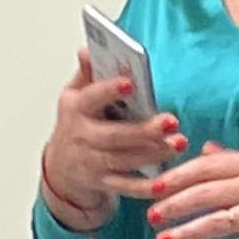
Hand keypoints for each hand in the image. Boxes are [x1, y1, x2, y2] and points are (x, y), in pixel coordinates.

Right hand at [38, 52, 188, 223]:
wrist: (60, 171)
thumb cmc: (75, 127)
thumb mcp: (74, 96)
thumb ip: (86, 74)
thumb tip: (87, 50)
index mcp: (75, 109)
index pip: (92, 98)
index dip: (109, 91)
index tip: (130, 83)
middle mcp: (82, 136)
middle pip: (115, 135)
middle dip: (144, 130)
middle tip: (171, 121)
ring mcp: (92, 162)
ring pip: (125, 160)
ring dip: (154, 154)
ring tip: (177, 144)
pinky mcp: (103, 183)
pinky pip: (127, 187)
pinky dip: (146, 188)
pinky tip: (166, 183)